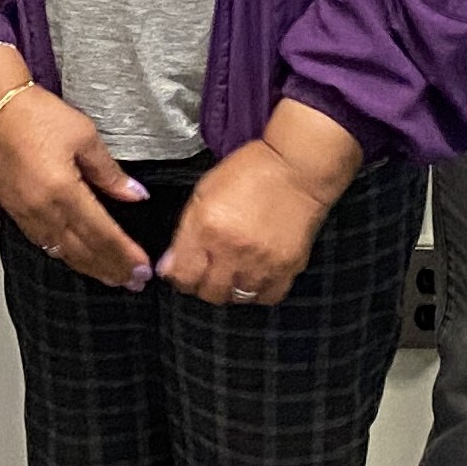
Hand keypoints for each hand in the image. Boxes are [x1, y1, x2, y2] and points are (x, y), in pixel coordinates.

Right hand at [0, 45, 150, 286]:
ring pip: (63, 252)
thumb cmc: (33, 115)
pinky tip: (78, 258)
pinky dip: (66, 256)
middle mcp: (42, 209)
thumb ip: (110, 173)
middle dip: (112, 269)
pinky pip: (45, 243)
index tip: (143, 267)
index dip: (125, 254)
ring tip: (112, 277)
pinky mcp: (15, 212)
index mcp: (62, 191)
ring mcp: (26, 214)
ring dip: (90, 267)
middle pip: (83, 251)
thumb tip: (134, 195)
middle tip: (134, 282)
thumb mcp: (84, 136)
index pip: (102, 233)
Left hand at [158, 100, 359, 307]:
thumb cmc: (249, 172)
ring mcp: (262, 261)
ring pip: (237, 298)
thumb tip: (169, 265)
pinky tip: (256, 276)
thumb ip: (185, 232)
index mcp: (208, 227)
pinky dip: (258, 292)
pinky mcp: (287, 266)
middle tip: (207, 272)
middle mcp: (233, 249)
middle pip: (209, 293)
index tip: (181, 272)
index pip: (183, 275)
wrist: (297, 168)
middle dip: (202, 285)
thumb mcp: (205, 192)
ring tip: (232, 272)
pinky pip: (267, 297)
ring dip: (230, 289)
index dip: (178, 278)